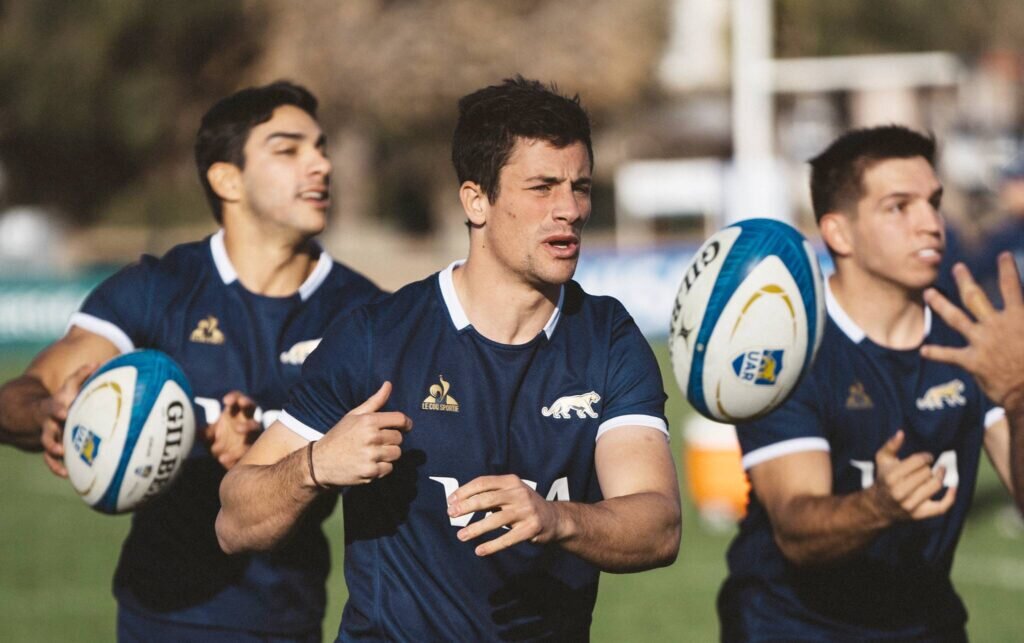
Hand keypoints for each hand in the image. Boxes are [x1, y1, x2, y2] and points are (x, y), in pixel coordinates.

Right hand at [38, 363, 97, 477]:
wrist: (40, 412)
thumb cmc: (64, 399)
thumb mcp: (70, 386)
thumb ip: (82, 375)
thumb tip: (98, 363)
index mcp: (56, 407)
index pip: (55, 406)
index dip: (58, 409)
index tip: (64, 412)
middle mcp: (51, 422)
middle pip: (48, 430)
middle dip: (53, 438)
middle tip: (60, 447)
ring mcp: (50, 435)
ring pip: (48, 446)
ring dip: (54, 453)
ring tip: (63, 460)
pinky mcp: (52, 447)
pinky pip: (51, 460)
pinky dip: (57, 467)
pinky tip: (67, 475)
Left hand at [204, 391, 259, 469]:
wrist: (226, 459)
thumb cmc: (218, 441)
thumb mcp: (208, 435)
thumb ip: (204, 432)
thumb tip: (195, 432)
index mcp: (236, 413)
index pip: (238, 399)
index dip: (235, 397)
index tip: (225, 401)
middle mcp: (246, 421)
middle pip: (251, 407)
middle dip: (247, 403)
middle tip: (241, 402)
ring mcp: (251, 434)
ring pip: (255, 427)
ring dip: (248, 425)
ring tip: (238, 428)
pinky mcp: (251, 450)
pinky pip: (247, 451)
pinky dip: (235, 455)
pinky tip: (223, 459)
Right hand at [310, 381, 412, 486]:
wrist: (320, 462)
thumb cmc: (339, 436)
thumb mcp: (354, 415)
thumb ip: (375, 401)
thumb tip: (389, 384)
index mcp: (368, 421)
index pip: (400, 419)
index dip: (406, 423)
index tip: (405, 426)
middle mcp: (371, 437)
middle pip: (399, 438)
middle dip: (392, 440)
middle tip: (378, 442)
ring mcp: (371, 456)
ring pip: (396, 453)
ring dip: (388, 454)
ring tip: (373, 453)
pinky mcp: (370, 472)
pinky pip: (389, 468)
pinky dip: (382, 468)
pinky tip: (369, 463)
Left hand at [447, 474, 562, 555]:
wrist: (554, 518)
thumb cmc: (524, 505)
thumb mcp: (510, 492)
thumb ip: (490, 494)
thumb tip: (459, 501)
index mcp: (511, 481)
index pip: (482, 483)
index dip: (464, 491)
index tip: (450, 501)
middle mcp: (519, 493)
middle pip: (486, 499)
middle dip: (466, 507)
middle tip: (451, 514)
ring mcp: (526, 511)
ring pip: (495, 520)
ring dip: (475, 529)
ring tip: (461, 536)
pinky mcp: (531, 528)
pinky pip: (507, 539)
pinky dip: (492, 546)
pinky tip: (479, 550)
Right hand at [870, 431, 954, 521]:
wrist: (878, 506)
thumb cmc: (883, 479)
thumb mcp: (882, 460)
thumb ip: (891, 445)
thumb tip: (901, 433)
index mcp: (891, 476)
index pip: (918, 462)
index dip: (926, 457)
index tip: (927, 457)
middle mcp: (900, 492)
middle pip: (927, 473)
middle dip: (928, 467)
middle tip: (927, 466)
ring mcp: (910, 505)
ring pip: (934, 486)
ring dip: (939, 476)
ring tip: (940, 471)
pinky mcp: (919, 514)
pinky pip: (941, 507)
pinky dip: (950, 497)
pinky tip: (953, 487)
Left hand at [922, 253, 1023, 411]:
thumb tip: (1023, 311)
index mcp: (1018, 317)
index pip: (1012, 288)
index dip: (1008, 270)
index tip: (1003, 256)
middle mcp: (996, 326)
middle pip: (976, 297)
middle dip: (965, 280)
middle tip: (957, 267)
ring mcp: (982, 342)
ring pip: (955, 318)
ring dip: (940, 304)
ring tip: (928, 293)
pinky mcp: (972, 361)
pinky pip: (949, 355)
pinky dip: (936, 353)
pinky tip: (923, 351)